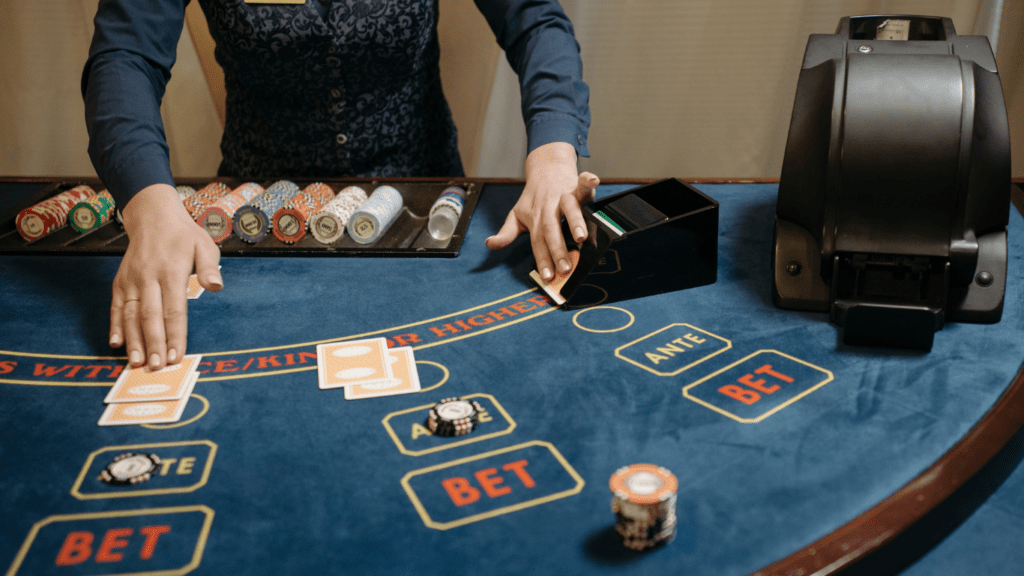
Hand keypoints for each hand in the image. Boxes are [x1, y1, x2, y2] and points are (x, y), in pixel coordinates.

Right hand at [110, 184, 221, 368]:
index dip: (175, 334)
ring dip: (133, 340)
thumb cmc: (184, 236)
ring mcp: (131, 280)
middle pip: (150, 316)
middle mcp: (148, 277)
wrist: (153, 217)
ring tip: (136, 362)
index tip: (176, 356)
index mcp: (171, 271)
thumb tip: (216, 286)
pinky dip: (115, 325)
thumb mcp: (204, 245)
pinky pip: (116, 306)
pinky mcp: (120, 282)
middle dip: (154, 343)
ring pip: (130, 315)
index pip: (174, 310)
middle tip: (156, 367)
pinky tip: (115, 343)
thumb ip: (209, 268)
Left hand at [485, 142, 599, 279]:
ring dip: (575, 222)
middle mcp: (548, 208)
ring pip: (569, 208)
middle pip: (552, 229)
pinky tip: (594, 180)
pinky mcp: (575, 185)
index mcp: (535, 218)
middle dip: (558, 249)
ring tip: (582, 237)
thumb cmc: (534, 197)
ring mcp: (563, 196)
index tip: (548, 277)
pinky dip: (588, 181)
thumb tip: (490, 244)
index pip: (538, 242)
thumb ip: (506, 232)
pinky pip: (583, 183)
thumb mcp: (517, 214)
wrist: (545, 167)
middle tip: (565, 268)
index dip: (543, 260)